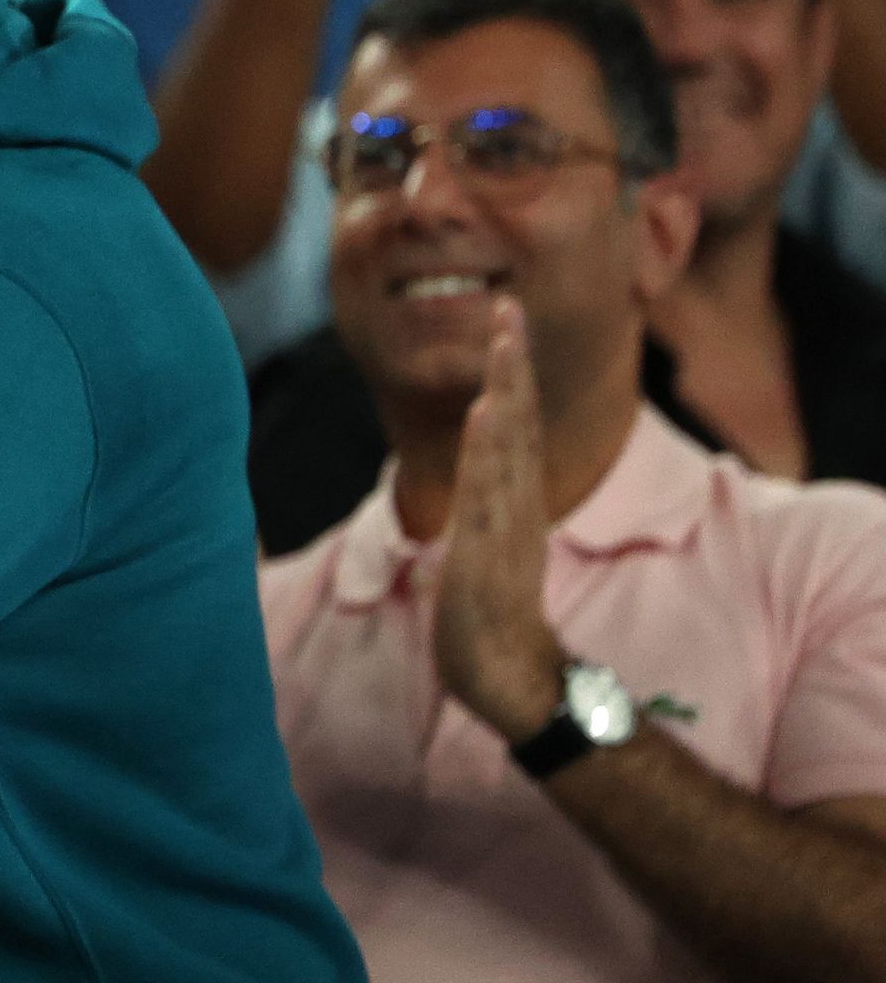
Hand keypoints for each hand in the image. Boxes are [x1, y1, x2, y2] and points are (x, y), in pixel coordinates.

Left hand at [430, 298, 567, 740]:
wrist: (507, 675)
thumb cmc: (490, 614)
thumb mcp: (480, 548)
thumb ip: (479, 512)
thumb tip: (466, 483)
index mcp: (513, 501)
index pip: (513, 427)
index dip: (510, 374)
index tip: (506, 321)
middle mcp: (516, 505)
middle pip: (516, 423)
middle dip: (512, 365)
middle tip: (510, 307)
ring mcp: (505, 527)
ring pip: (506, 448)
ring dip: (504, 392)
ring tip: (502, 342)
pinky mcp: (488, 554)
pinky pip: (488, 493)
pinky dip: (487, 452)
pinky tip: (484, 415)